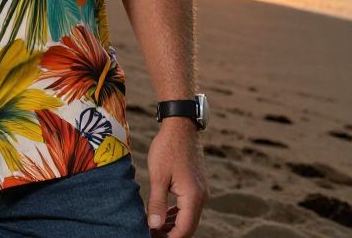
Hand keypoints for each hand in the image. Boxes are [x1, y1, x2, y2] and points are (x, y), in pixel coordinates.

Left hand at [144, 119, 209, 237]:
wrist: (180, 125)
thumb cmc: (167, 147)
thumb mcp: (158, 175)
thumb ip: (157, 203)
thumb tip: (154, 226)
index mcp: (193, 197)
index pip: (183, 230)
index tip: (151, 237)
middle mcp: (201, 197)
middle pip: (187, 227)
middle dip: (170, 233)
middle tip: (150, 233)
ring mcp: (201, 191)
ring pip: (188, 217)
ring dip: (173, 224)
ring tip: (154, 226)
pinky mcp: (197, 185)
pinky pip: (188, 207)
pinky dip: (177, 213)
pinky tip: (163, 214)